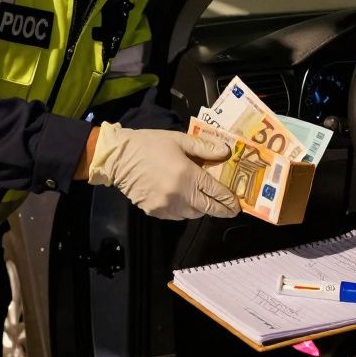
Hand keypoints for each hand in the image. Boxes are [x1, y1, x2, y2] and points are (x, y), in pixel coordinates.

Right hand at [86, 123, 239, 219]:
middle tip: (230, 210)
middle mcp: (180, 194)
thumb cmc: (149, 144)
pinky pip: (177, 216)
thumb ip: (204, 148)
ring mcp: (166, 205)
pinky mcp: (155, 211)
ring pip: (193, 214)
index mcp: (187, 175)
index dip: (229, 199)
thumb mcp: (179, 140)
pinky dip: (185, 210)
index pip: (216, 192)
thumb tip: (226, 152)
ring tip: (206, 202)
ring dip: (202, 209)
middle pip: (208, 208)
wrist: (118, 157)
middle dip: (221, 210)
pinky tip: (184, 201)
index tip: (237, 204)